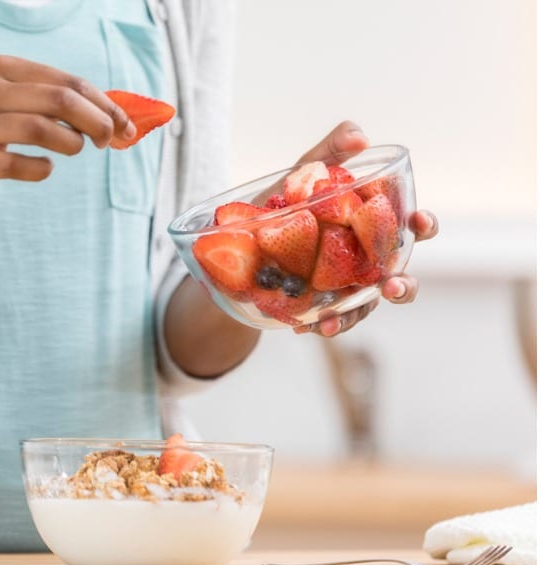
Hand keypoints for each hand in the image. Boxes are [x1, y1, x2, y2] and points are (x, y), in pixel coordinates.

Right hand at [0, 55, 135, 203]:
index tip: (126, 124)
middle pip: (61, 100)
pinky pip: (17, 164)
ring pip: (42, 128)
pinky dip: (39, 168)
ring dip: (71, 143)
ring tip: (75, 150)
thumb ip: (40, 99)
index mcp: (0, 69)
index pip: (67, 80)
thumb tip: (100, 113)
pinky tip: (42, 168)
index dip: (104, 103)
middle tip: (111, 141)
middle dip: (98, 121)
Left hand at [292, 121, 439, 336]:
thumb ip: (331, 150)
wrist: (241, 241)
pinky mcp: (324, 306)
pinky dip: (324, 324)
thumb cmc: (286, 201)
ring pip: (367, 306)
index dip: (423, 224)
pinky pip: (332, 321)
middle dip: (404, 285)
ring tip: (336, 321)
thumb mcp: (303, 172)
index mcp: (375, 226)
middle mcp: (369, 260)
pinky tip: (310, 326)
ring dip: (357, 314)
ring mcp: (349, 287)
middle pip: (401, 276)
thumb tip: (360, 136)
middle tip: (392, 285)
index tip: (419, 222)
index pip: (413, 227)